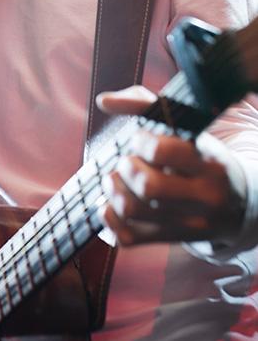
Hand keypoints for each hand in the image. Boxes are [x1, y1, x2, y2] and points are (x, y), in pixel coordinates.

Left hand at [97, 86, 246, 245]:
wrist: (236, 205)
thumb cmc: (201, 158)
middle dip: (127, 168)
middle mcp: (203, 197)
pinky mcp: (170, 239)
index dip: (141, 141)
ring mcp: (187, 223)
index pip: (164, 151)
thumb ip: (145, 105)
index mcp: (208, 163)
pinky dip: (110, 217)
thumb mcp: (187, 130)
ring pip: (132, 210)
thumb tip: (104, 100)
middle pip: (148, 186)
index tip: (140, 139)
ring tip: (116, 178)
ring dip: (113, 190)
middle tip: (128, 161)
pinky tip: (114, 202)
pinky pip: (128, 236)